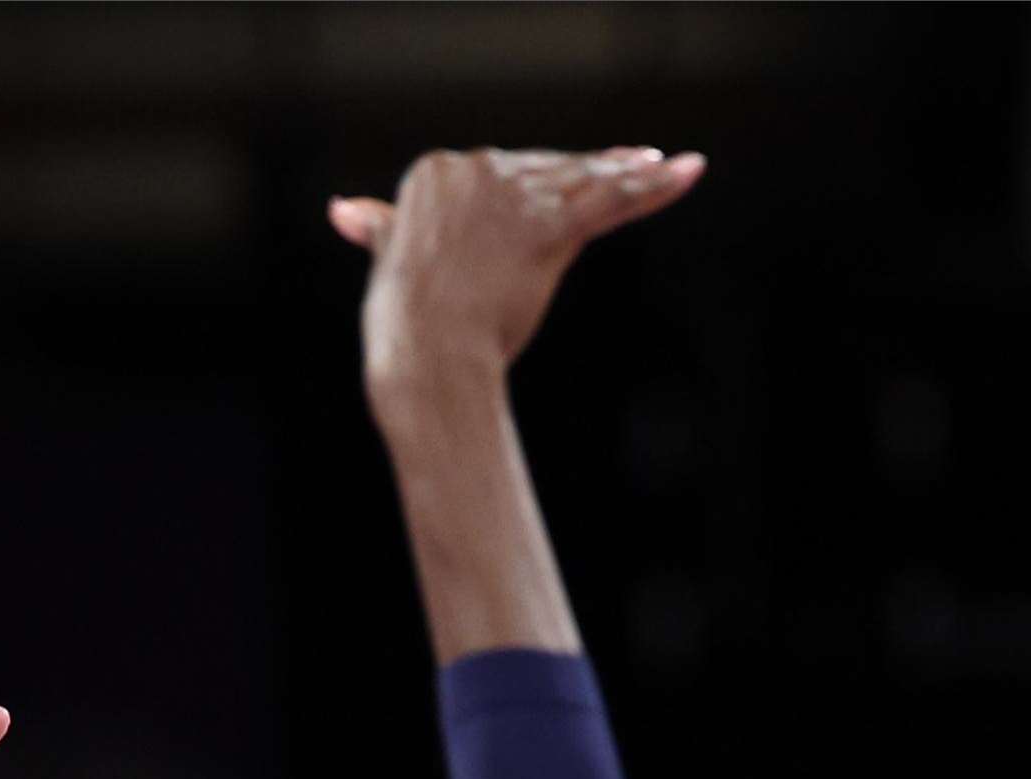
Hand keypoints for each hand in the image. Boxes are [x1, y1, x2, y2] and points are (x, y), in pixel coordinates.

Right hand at [330, 147, 704, 404]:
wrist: (425, 363)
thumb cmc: (403, 328)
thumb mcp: (391, 266)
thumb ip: (381, 229)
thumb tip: (344, 209)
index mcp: (430, 174)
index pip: (500, 172)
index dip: (539, 179)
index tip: (571, 176)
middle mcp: (472, 172)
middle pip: (546, 170)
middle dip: (593, 171)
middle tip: (641, 162)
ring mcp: (512, 196)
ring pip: (584, 180)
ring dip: (634, 171)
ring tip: (669, 164)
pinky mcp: (547, 224)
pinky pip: (609, 198)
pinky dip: (652, 185)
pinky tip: (686, 170)